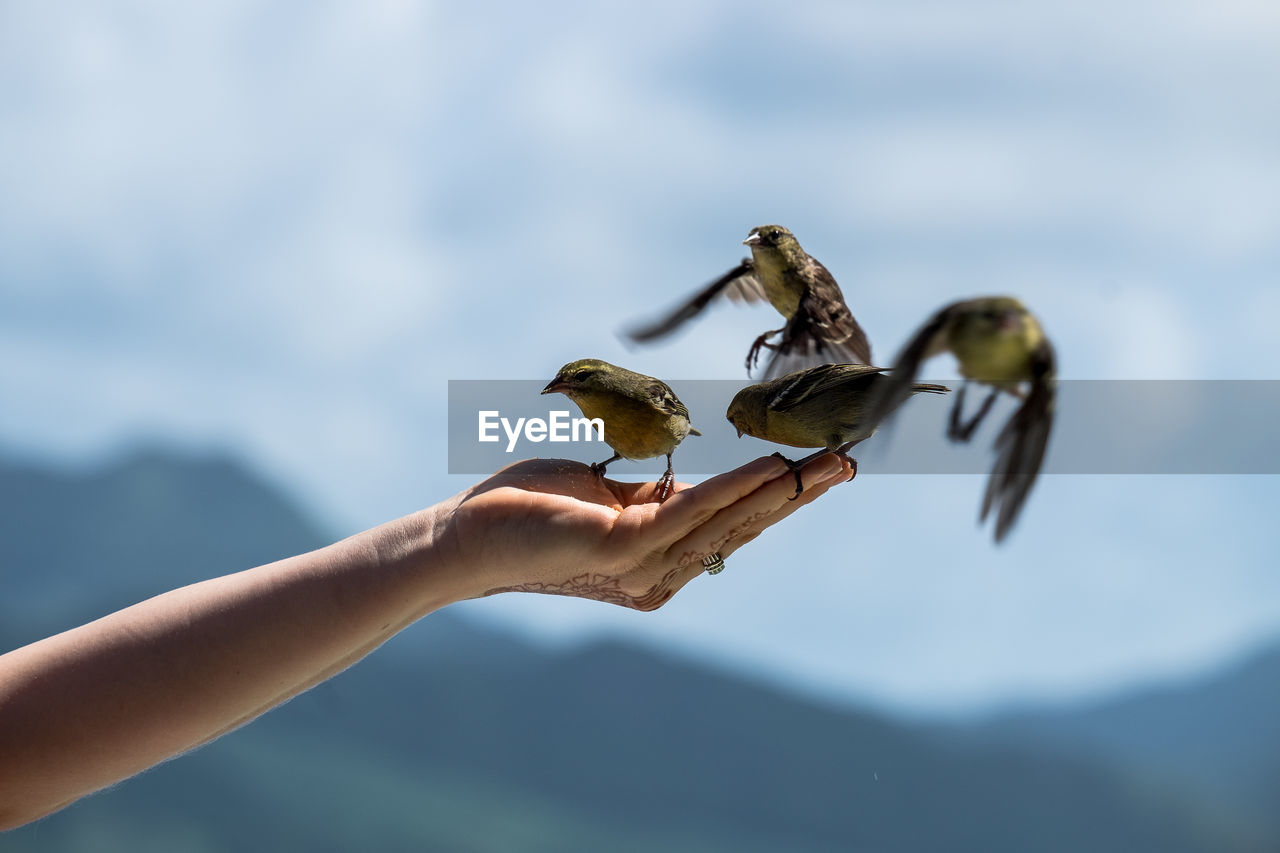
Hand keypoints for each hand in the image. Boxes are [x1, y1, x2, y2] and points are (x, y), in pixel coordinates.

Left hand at [436, 453, 852, 609]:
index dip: (780, 499)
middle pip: (745, 529)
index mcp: (660, 562)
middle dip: (798, 495)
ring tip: (826, 461)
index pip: (733, 527)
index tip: (822, 469)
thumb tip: (702, 482)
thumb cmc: (534, 508)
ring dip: (782, 489)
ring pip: (729, 522)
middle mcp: (661, 576)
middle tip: (848, 462)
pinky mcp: (624, 548)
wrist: (468, 533)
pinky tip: (771, 466)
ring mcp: (645, 567)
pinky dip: (735, 487)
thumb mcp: (612, 497)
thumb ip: (660, 496)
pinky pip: (693, 512)